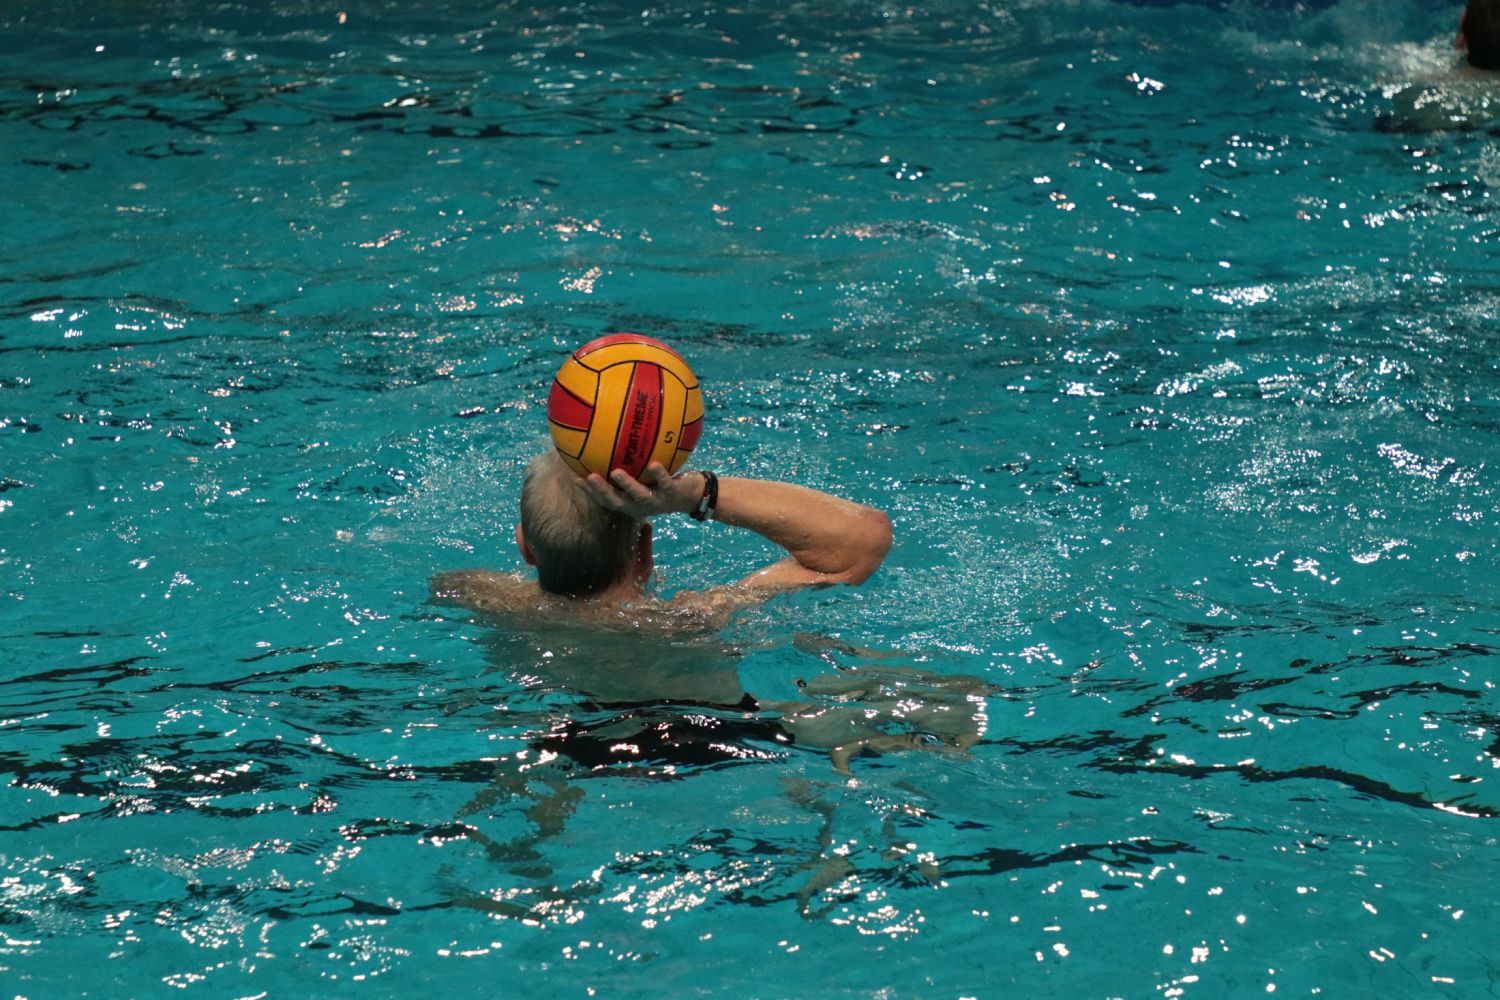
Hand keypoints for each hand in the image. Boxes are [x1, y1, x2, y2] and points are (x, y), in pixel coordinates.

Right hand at [579, 462, 702, 519]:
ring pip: (639, 495)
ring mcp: (656, 501)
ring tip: (615, 472)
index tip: (575, 477)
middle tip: (588, 477)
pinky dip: (659, 475)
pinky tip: (654, 464)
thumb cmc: (663, 483)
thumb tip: (613, 440)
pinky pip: (665, 484)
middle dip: (601, 491)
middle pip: (616, 501)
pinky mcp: (672, 495)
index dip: (590, 491)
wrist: (693, 496)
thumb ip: (629, 465)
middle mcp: (640, 504)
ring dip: (627, 485)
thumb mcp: (645, 475)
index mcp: (630, 501)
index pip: (605, 498)